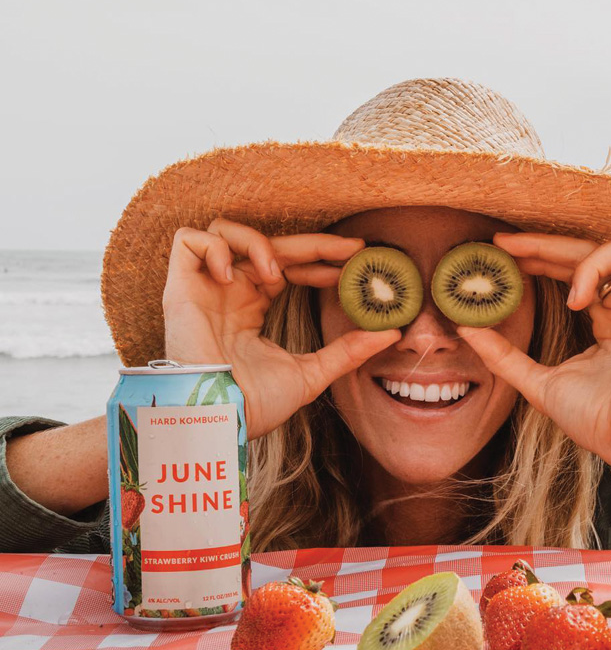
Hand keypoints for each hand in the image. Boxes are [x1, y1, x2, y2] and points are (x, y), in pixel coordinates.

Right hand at [162, 218, 399, 439]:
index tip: (354, 261)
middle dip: (310, 244)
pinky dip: (213, 247)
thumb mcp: (311, 373)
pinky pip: (187, 240)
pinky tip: (233, 277)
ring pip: (223, 230)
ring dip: (256, 242)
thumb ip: (347, 351)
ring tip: (276, 275)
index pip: (287, 267)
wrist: (220, 420)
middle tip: (350, 249)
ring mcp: (203, 288)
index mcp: (252, 308)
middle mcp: (228, 293)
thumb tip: (392, 334)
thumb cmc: (257, 404)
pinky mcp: (179, 287)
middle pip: (267, 245)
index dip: (319, 259)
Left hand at [457, 232, 610, 471]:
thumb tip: (465, 329)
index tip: (500, 254)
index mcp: (602, 319)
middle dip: (545, 244)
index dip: (538, 256)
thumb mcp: (536, 382)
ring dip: (592, 261)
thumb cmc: (594, 419)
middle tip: (505, 247)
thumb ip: (503, 356)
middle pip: (588, 250)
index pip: (569, 271)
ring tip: (575, 299)